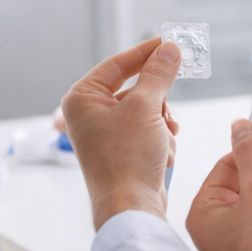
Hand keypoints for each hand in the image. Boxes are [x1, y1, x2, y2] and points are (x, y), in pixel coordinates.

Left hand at [61, 38, 181, 229]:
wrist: (131, 207)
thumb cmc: (127, 158)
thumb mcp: (145, 107)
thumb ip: (158, 74)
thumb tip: (169, 50)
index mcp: (82, 98)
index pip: (117, 64)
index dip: (146, 53)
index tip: (169, 43)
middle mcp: (88, 114)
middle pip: (135, 88)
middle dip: (157, 102)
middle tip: (167, 107)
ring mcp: (104, 133)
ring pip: (147, 110)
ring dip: (162, 124)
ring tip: (163, 138)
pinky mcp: (121, 150)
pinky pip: (148, 131)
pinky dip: (161, 140)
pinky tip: (162, 156)